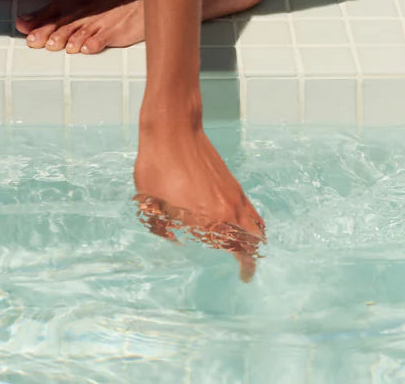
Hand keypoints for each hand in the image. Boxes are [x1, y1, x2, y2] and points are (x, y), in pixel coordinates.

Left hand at [133, 121, 265, 281]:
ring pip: (254, 220)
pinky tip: (233, 220)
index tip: (244, 275)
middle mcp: (228, 207)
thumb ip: (162, 226)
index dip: (246, 265)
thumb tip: (173, 236)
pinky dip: (248, 218)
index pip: (239, 249)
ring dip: (252, 236)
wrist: (172, 128)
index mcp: (211, 217)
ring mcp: (232, 191)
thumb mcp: (150, 202)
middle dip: (253, 254)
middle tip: (246, 265)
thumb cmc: (158, 165)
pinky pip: (247, 206)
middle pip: (255, 237)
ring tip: (242, 246)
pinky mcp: (230, 179)